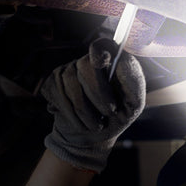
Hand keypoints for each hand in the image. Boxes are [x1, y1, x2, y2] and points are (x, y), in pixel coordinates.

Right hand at [38, 38, 144, 172]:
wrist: (91, 139)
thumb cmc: (116, 119)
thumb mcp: (133, 106)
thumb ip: (134, 83)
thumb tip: (124, 60)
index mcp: (108, 63)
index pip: (102, 45)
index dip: (99, 51)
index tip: (101, 62)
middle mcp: (86, 62)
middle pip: (85, 66)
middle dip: (99, 93)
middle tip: (110, 112)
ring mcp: (66, 71)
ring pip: (71, 84)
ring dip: (87, 111)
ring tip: (96, 125)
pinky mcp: (50, 83)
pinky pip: (59, 95)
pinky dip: (73, 116)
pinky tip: (82, 124)